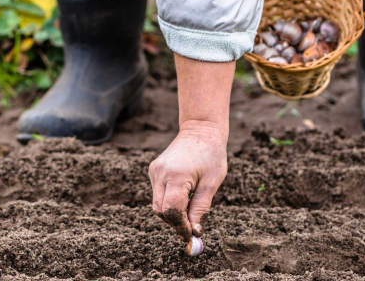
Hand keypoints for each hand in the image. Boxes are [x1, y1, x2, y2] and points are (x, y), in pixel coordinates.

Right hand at [149, 120, 227, 242]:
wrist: (201, 130)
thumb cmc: (211, 155)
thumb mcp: (211, 184)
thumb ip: (200, 208)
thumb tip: (195, 231)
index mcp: (176, 176)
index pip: (171, 211)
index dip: (181, 226)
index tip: (191, 235)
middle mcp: (161, 173)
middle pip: (161, 210)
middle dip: (175, 222)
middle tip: (191, 226)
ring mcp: (155, 171)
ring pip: (157, 203)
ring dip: (171, 212)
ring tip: (189, 208)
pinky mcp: (154, 169)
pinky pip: (158, 193)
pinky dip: (168, 200)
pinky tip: (183, 194)